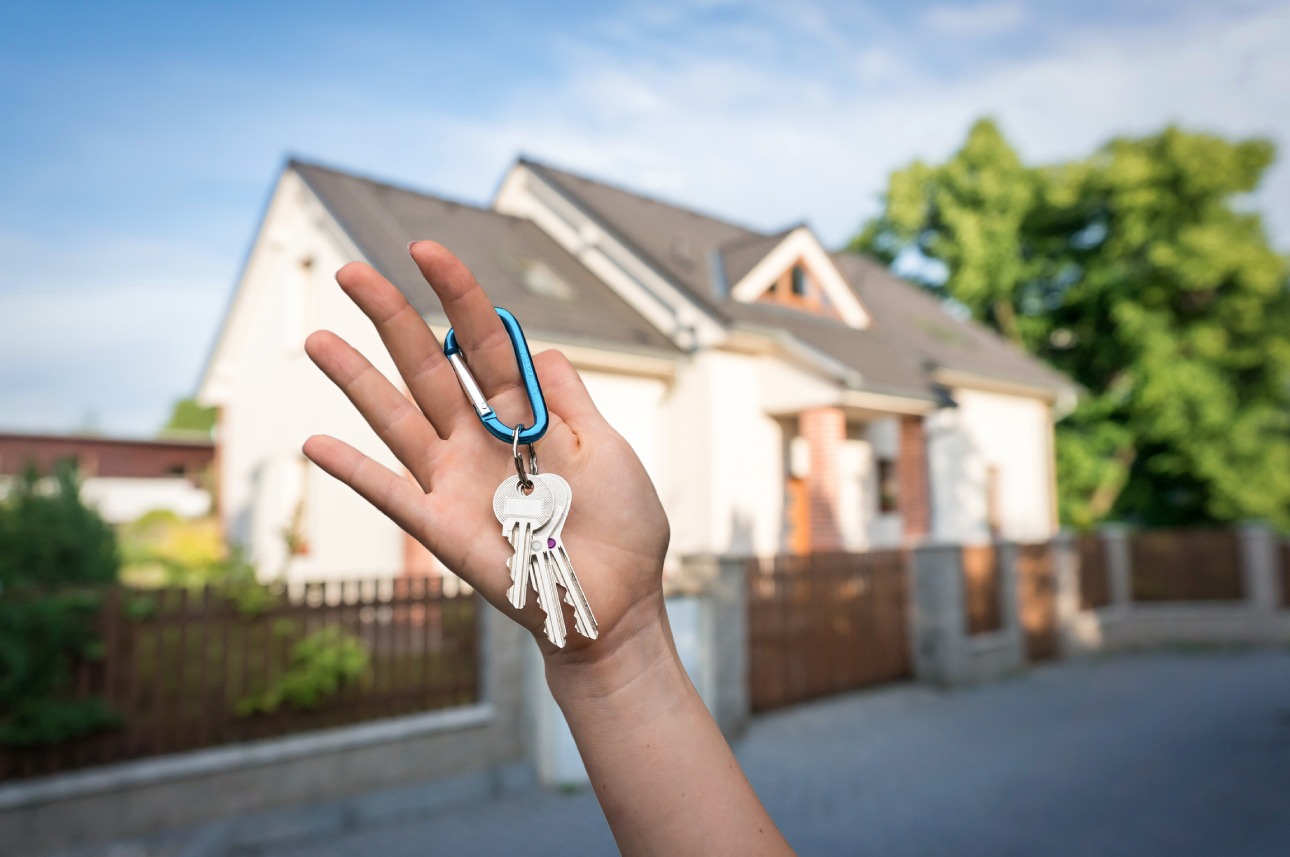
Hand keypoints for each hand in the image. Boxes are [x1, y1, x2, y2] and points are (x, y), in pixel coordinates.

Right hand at [303, 241, 669, 665]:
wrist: (619, 601)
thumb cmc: (621, 527)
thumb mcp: (607, 448)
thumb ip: (569, 398)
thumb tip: (543, 348)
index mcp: (522, 416)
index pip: (481, 343)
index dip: (456, 296)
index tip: (425, 249)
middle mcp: (479, 441)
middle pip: (427, 368)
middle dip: (391, 318)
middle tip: (352, 272)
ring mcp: (455, 482)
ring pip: (398, 420)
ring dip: (356, 381)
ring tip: (317, 339)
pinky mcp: (444, 529)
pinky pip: (392, 495)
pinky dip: (355, 471)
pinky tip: (315, 442)